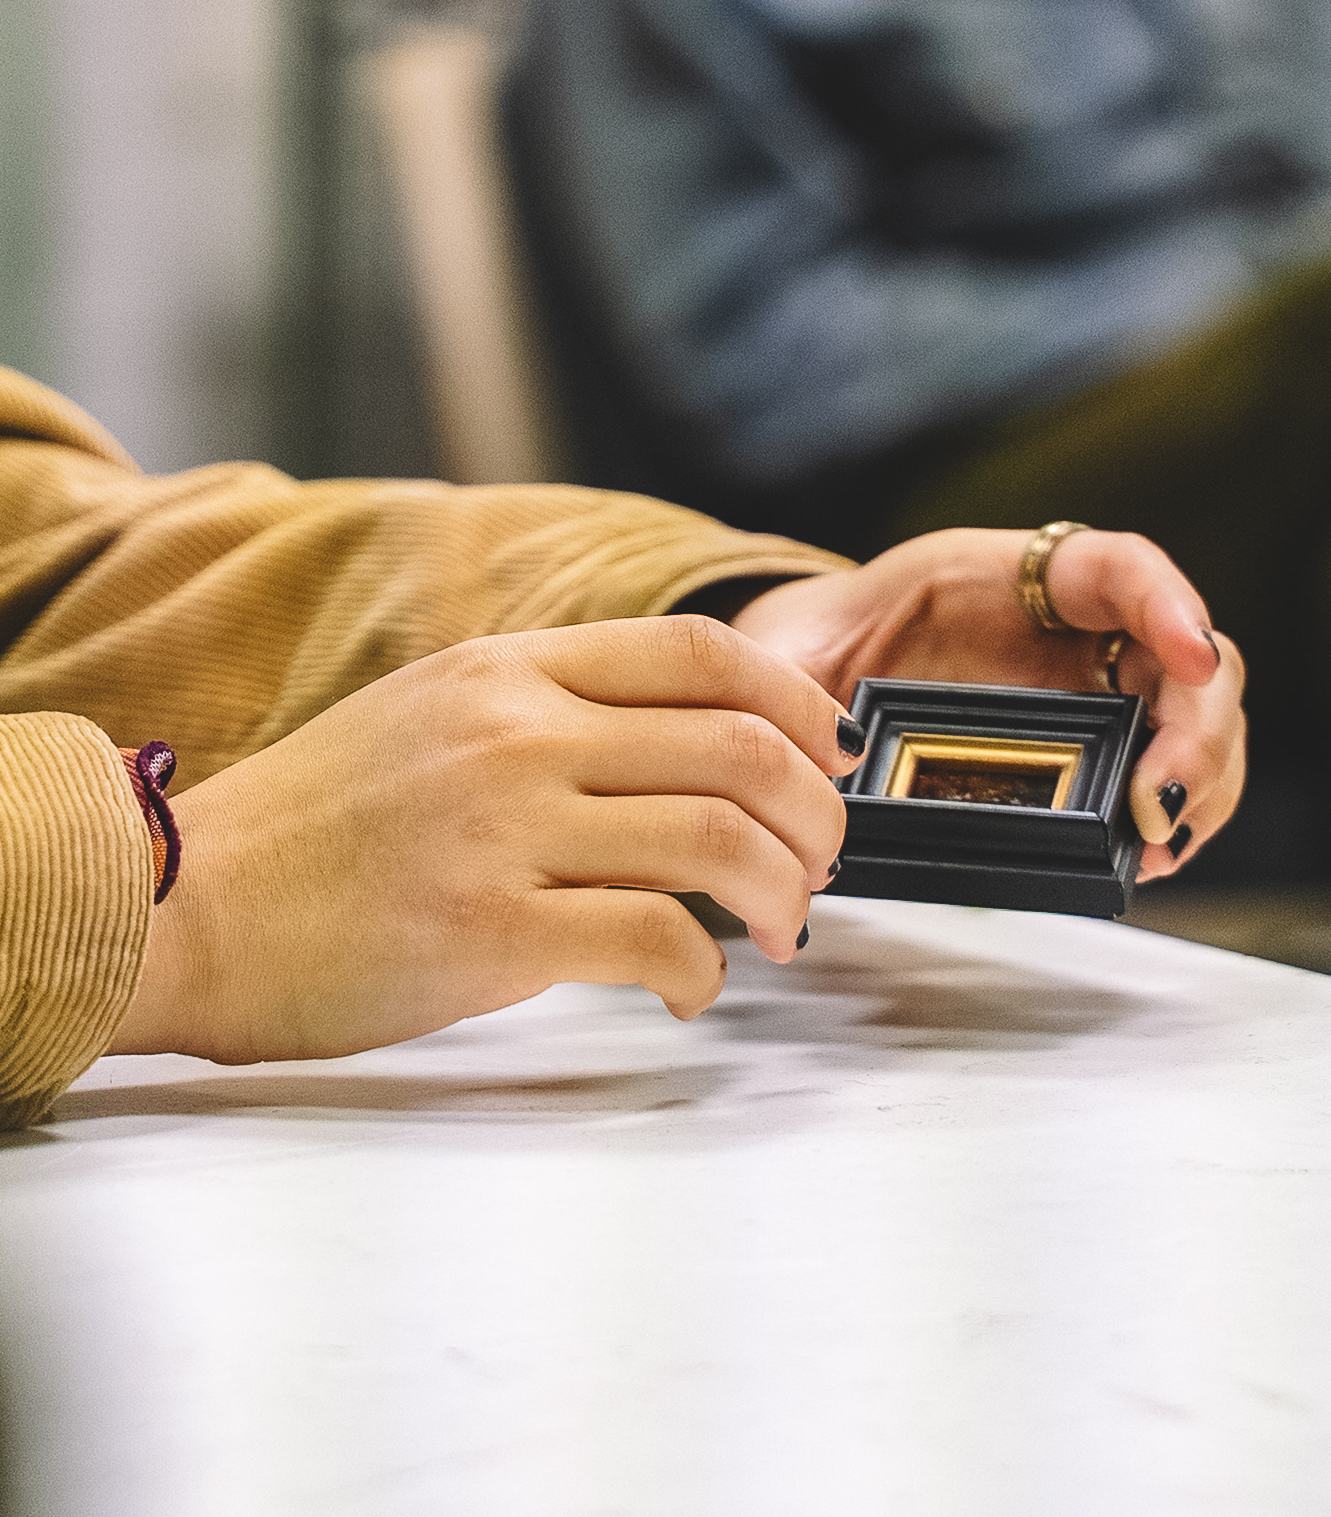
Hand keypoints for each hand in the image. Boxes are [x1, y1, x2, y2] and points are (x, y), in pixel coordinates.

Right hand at [112, 618, 851, 1063]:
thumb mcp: (432, 715)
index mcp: (509, 669)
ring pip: (719, 838)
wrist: (186, 905)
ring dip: (783, 892)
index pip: (702, 653)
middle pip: (737, 744)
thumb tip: (683, 756)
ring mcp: (504, 828)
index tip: (830, 751)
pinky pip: (655, 939)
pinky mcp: (488, 931)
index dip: (796, 701)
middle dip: (815, 811)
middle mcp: (518, 732)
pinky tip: (692, 991)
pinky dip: (704, 972)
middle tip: (823, 862)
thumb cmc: (312, 827)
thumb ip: (548, 714)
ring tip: (782, 931)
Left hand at [731, 527, 1244, 881]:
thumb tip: (801, 754)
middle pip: (1193, 657)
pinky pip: (1174, 772)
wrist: (829, 668)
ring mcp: (1104, 687)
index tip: (1189, 656)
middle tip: (1154, 803)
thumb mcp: (799, 646)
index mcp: (1009, 575)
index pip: (1116, 566)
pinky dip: (1182, 813)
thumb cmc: (827, 641)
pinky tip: (1150, 854)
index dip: (1166, 605)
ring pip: (1202, 720)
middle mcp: (1080, 626)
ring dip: (1202, 783)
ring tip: (1156, 845)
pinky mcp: (1107, 746)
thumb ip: (792, 682)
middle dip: (1198, 730)